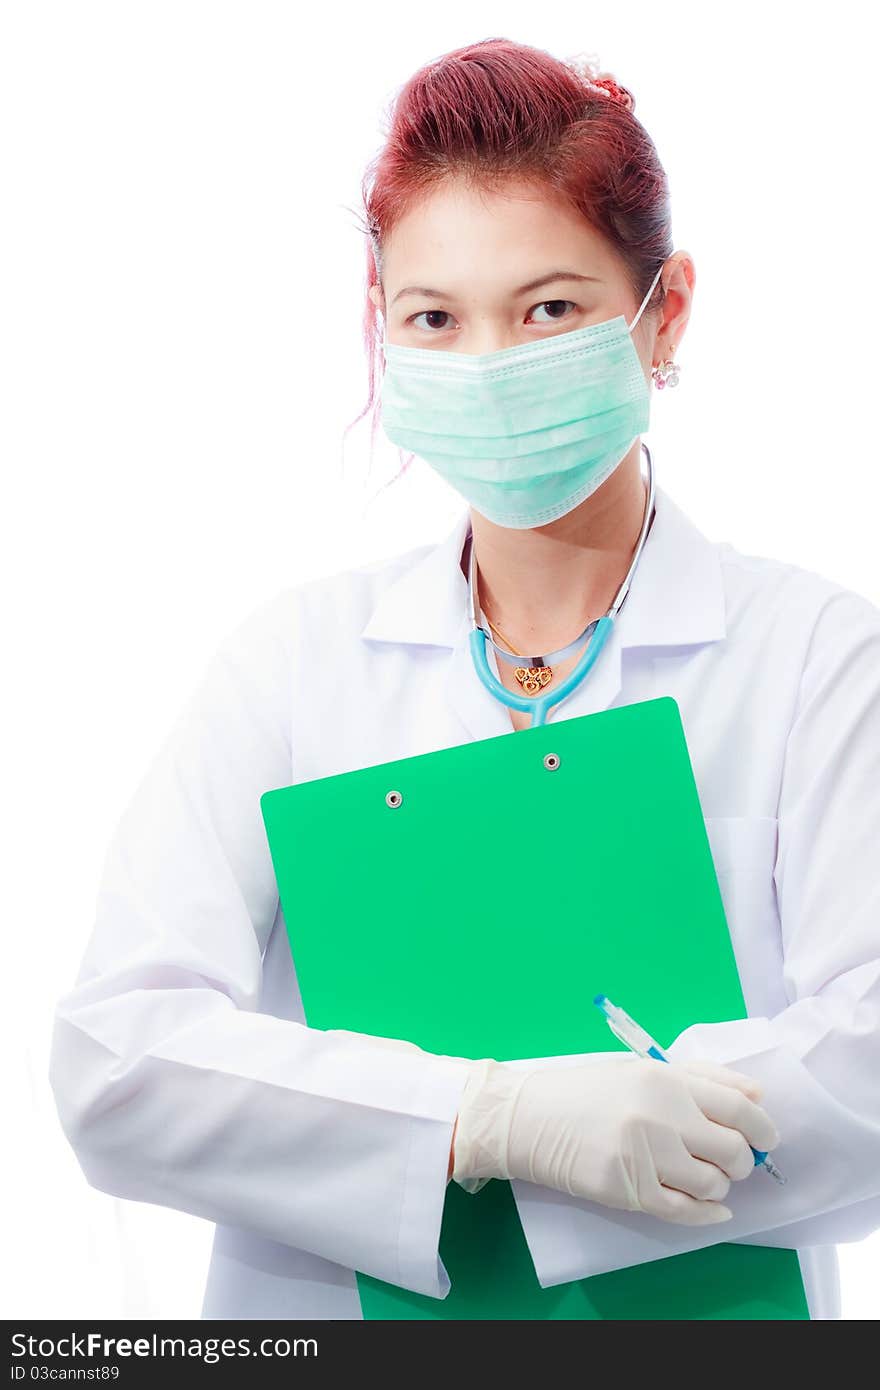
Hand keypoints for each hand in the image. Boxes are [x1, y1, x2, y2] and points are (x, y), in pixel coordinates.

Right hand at [451, 1052, 779, 1224]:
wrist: (529, 1117)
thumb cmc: (589, 1088)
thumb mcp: (643, 1069)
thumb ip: (702, 1078)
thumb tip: (757, 1097)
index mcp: (667, 1080)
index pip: (739, 1109)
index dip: (763, 1129)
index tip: (765, 1138)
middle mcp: (661, 1117)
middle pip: (733, 1151)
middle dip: (740, 1161)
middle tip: (727, 1160)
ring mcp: (645, 1156)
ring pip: (713, 1185)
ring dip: (717, 1186)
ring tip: (699, 1175)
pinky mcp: (629, 1191)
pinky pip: (685, 1213)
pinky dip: (708, 1215)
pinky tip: (710, 1210)